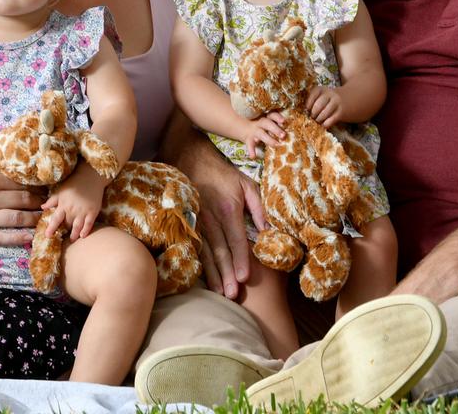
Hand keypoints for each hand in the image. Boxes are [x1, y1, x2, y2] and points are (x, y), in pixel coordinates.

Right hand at [0, 156, 44, 246]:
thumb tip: (14, 163)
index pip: (21, 183)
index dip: (37, 186)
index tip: (48, 188)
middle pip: (23, 201)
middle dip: (40, 202)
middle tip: (53, 204)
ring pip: (17, 220)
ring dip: (35, 220)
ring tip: (46, 220)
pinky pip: (1, 238)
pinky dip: (18, 238)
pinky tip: (31, 238)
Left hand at [41, 163, 107, 240]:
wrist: (91, 177)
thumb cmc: (74, 184)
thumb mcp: (60, 191)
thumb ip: (52, 200)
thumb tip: (42, 207)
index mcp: (63, 205)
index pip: (55, 219)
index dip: (51, 228)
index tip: (47, 236)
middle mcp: (72, 210)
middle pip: (67, 224)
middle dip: (65, 230)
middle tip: (64, 235)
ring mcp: (83, 211)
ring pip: (77, 227)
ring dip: (74, 234)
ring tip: (72, 239)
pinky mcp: (93, 212)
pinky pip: (89, 224)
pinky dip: (86, 231)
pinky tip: (83, 235)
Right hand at [179, 149, 263, 299]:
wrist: (191, 161)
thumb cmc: (223, 175)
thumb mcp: (246, 185)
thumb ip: (259, 207)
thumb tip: (269, 230)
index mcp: (227, 209)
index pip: (235, 239)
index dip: (240, 259)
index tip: (245, 277)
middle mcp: (210, 218)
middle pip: (220, 251)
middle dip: (227, 274)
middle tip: (233, 295)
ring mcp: (196, 223)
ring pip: (206, 253)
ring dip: (213, 275)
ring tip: (221, 292)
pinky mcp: (188, 225)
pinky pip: (195, 248)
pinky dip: (200, 266)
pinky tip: (205, 280)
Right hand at [241, 112, 285, 158]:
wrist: (246, 128)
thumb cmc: (264, 127)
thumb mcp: (270, 124)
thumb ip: (279, 127)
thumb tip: (294, 132)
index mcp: (267, 118)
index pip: (272, 115)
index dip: (278, 117)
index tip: (284, 121)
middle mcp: (260, 123)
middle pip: (267, 123)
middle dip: (275, 129)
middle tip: (283, 136)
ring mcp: (254, 131)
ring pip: (261, 133)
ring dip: (269, 139)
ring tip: (276, 145)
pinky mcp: (249, 139)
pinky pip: (249, 145)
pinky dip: (251, 150)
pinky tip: (253, 156)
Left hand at [306, 85, 343, 126]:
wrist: (354, 98)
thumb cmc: (333, 100)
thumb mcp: (324, 95)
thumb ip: (315, 100)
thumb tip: (306, 113)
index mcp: (322, 89)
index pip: (312, 95)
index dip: (308, 105)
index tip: (307, 110)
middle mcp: (330, 94)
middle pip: (317, 106)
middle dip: (313, 115)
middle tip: (313, 118)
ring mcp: (336, 103)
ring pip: (323, 114)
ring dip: (319, 120)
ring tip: (319, 121)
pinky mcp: (342, 112)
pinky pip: (330, 120)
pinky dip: (325, 124)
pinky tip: (325, 124)